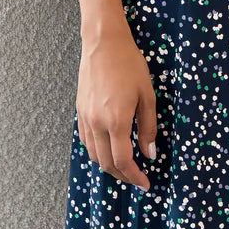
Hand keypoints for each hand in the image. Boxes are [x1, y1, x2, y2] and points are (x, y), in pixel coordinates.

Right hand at [76, 14, 156, 188]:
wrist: (103, 44)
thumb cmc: (130, 65)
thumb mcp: (147, 95)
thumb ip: (148, 127)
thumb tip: (149, 154)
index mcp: (116, 121)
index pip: (123, 161)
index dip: (135, 177)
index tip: (145, 184)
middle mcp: (97, 124)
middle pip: (106, 163)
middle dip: (122, 176)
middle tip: (137, 178)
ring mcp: (85, 118)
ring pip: (93, 154)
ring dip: (108, 166)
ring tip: (124, 166)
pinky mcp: (79, 112)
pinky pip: (86, 141)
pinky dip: (97, 151)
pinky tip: (108, 148)